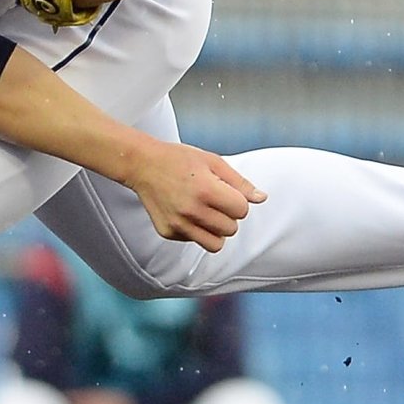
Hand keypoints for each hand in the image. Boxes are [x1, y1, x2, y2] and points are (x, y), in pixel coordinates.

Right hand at [124, 140, 265, 252]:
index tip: (225, 192)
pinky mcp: (168, 232)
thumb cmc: (179, 159)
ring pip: (215, 244)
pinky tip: (185, 212)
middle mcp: (192, 210)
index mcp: (206, 190)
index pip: (242, 211)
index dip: (237, 201)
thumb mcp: (212, 162)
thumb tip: (262, 198)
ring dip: (215, 230)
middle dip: (227, 216)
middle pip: (231, 229)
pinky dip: (195, 230)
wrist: (142, 164)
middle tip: (213, 200)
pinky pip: (194, 241)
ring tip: (205, 212)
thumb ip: (239, 182)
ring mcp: (178, 224)